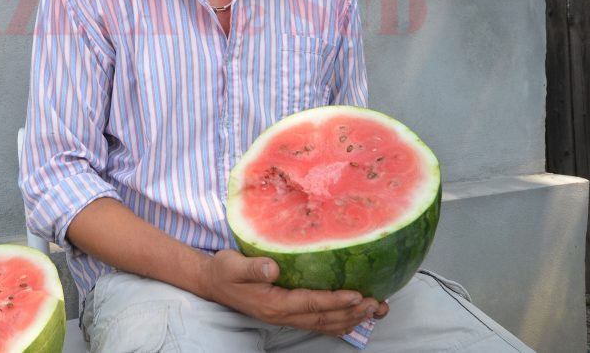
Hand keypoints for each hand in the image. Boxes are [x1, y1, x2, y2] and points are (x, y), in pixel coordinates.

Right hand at [199, 249, 388, 336]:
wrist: (212, 282)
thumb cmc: (224, 270)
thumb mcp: (233, 265)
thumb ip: (253, 267)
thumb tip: (272, 267)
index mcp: (274, 303)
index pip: (311, 304)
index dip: (336, 301)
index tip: (358, 295)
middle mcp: (283, 315)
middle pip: (324, 318)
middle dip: (353, 313)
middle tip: (377, 304)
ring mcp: (287, 317)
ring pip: (325, 324)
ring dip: (352, 319)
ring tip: (375, 310)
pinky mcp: (288, 314)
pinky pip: (319, 323)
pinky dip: (340, 321)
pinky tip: (355, 316)